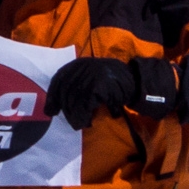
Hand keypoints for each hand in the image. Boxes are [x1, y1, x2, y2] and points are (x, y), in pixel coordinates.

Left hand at [46, 56, 177, 128]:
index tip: (50, 111)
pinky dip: (83, 117)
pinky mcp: (98, 86)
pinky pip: (84, 105)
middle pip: (66, 91)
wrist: (137, 81)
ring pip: (74, 100)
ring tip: (80, 125)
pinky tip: (88, 123)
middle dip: (66, 110)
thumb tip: (53, 108)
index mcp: (79, 64)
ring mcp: (90, 75)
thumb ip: (77, 87)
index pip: (58, 79)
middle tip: (72, 122)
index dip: (52, 97)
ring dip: (75, 116)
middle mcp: (82, 66)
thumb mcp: (93, 79)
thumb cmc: (114, 83)